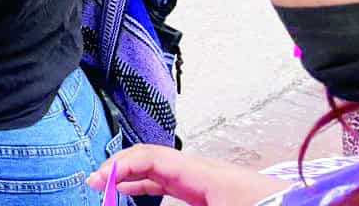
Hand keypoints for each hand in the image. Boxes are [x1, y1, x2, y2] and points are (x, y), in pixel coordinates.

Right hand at [86, 145, 284, 205]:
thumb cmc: (265, 203)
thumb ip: (171, 203)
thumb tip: (131, 192)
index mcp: (201, 171)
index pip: (148, 156)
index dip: (118, 164)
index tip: (97, 180)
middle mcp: (201, 170)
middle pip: (149, 159)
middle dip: (118, 168)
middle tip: (93, 184)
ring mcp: (206, 180)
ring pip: (158, 171)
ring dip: (131, 177)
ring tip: (106, 187)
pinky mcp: (211, 191)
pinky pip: (171, 182)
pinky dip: (148, 185)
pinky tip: (134, 192)